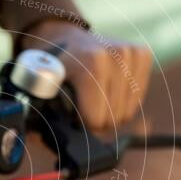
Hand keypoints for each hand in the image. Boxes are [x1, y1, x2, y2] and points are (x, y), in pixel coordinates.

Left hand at [20, 19, 152, 131]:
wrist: (60, 35)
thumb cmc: (49, 67)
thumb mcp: (38, 89)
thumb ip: (41, 118)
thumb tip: (44, 144)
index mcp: (91, 63)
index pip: (96, 119)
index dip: (81, 124)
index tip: (71, 115)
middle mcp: (116, 55)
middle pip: (113, 118)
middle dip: (96, 120)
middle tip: (81, 108)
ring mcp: (131, 53)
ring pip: (128, 111)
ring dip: (109, 112)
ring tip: (93, 98)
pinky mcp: (142, 54)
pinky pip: (137, 98)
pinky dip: (122, 101)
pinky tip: (107, 90)